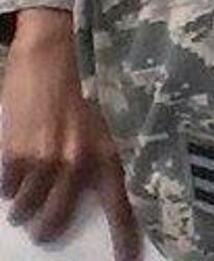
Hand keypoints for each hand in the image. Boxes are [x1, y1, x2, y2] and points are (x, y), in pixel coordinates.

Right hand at [2, 9, 141, 260]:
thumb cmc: (85, 87)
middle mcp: (80, 161)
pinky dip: (10, 185)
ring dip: (24, 208)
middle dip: (47, 228)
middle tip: (42, 229)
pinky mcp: (18, 151)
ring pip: (28, 206)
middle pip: (58, 217)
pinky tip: (14, 172)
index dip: (123, 236)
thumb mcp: (106, 124)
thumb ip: (102, 156)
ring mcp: (47, 158)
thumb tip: (95, 190)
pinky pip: (9, 186)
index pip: (121, 204)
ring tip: (24, 202)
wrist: (55, 55)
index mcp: (108, 153)